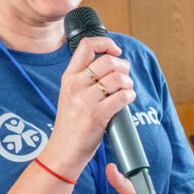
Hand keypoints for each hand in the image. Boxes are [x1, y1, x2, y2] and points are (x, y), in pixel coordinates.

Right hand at [38, 37, 133, 179]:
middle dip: (123, 67)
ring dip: (128, 83)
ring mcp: (85, 100)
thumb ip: (85, 79)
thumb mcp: (71, 95)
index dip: (106, 43)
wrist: (63, 150)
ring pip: (117, 78)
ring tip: (127, 90)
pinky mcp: (96, 115)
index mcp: (68, 77)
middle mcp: (75, 85)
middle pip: (107, 61)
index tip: (116, 51)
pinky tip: (128, 99)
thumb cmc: (71, 124)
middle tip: (125, 77)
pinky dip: (130, 96)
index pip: (86, 46)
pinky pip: (122, 97)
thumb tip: (113, 64)